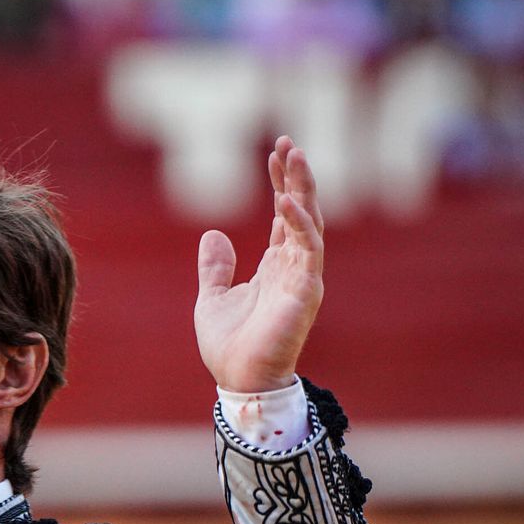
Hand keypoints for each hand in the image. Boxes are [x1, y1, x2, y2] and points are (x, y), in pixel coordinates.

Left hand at [194, 136, 323, 392]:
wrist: (237, 381)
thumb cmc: (229, 346)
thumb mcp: (212, 297)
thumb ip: (216, 267)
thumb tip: (213, 235)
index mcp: (275, 266)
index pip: (285, 215)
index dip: (282, 183)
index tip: (275, 153)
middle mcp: (293, 267)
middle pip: (302, 211)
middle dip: (297, 177)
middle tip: (288, 143)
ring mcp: (302, 278)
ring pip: (310, 224)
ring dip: (303, 190)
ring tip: (295, 157)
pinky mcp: (305, 293)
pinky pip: (308, 252)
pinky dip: (299, 226)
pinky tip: (287, 202)